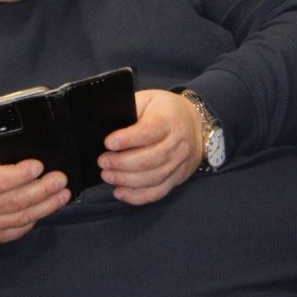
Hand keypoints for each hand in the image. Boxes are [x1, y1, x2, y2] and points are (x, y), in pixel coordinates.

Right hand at [0, 132, 70, 244]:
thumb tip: (22, 140)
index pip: (1, 180)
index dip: (22, 174)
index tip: (39, 165)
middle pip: (17, 199)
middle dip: (44, 189)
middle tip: (61, 179)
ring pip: (23, 216)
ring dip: (47, 205)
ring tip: (63, 193)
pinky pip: (20, 229)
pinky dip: (36, 217)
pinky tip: (47, 206)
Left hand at [97, 89, 203, 204]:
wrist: (194, 123)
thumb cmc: (163, 110)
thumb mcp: (147, 100)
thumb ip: (130, 110)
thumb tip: (105, 126)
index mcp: (168, 120)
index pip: (148, 132)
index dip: (127, 139)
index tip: (108, 143)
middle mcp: (177, 144)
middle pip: (149, 159)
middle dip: (122, 163)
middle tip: (102, 161)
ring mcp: (179, 163)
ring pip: (152, 178)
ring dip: (126, 180)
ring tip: (107, 176)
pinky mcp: (178, 178)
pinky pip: (158, 192)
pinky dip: (137, 196)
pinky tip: (120, 193)